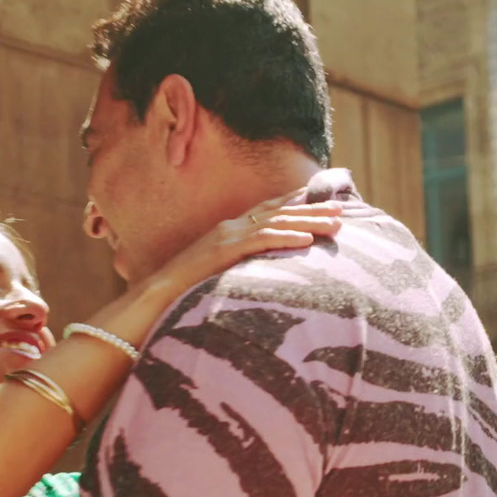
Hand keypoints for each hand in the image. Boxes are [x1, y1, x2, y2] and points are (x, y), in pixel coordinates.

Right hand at [136, 188, 346, 305]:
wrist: (154, 297)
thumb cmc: (184, 291)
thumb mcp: (217, 273)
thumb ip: (239, 265)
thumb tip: (263, 273)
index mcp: (229, 230)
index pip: (269, 210)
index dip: (296, 203)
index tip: (322, 200)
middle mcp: (230, 227)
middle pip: (279, 212)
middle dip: (312, 209)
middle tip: (342, 209)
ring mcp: (226, 237)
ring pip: (276, 224)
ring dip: (308, 223)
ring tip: (336, 224)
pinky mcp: (223, 251)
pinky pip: (261, 241)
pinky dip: (286, 239)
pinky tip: (307, 241)